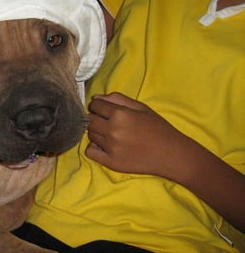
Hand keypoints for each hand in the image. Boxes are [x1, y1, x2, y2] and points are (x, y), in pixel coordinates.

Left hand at [86, 92, 244, 231]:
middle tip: (108, 123)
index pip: (95, 105)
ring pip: (90, 135)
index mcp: (120, 114)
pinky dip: (94, 148)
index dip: (98, 106)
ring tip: (111, 135)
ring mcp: (111, 147)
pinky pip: (90, 152)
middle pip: (90, 120)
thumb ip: (117, 99)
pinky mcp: (111, 162)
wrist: (172, 155)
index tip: (105, 110)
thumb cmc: (158, 128)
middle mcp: (113, 130)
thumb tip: (95, 97)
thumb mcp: (141, 107)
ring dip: (97, 133)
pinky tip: (105, 146)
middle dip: (96, 119)